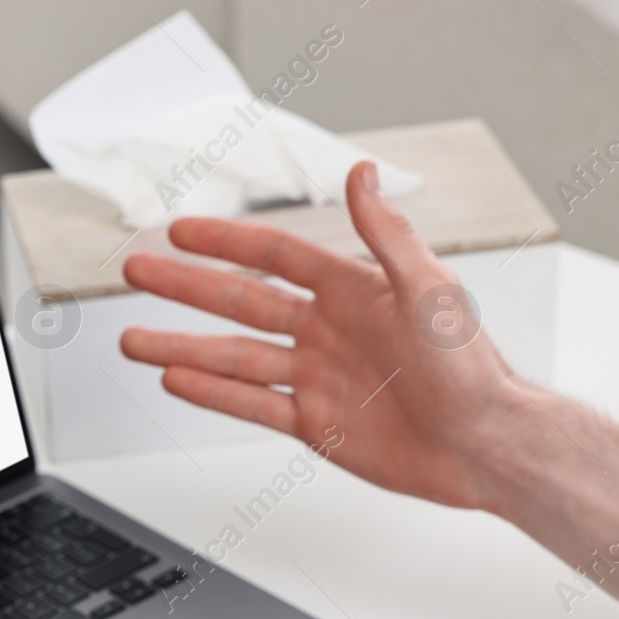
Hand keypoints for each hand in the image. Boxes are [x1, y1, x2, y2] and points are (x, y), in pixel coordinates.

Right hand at [122, 161, 518, 511]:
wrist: (485, 446)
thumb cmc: (473, 369)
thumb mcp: (430, 290)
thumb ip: (387, 234)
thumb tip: (361, 172)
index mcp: (352, 291)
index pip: (275, 255)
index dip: (226, 240)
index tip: (180, 229)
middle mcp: (326, 330)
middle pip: (238, 302)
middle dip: (184, 287)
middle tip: (136, 272)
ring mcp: (315, 378)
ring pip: (232, 357)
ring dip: (181, 347)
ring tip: (133, 342)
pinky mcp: (314, 423)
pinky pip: (251, 405)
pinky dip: (211, 394)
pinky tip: (175, 381)